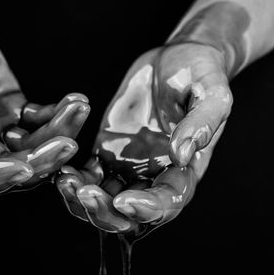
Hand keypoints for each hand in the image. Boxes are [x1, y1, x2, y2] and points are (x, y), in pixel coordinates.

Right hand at [0, 7, 89, 194]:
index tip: (25, 167)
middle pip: (12, 165)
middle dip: (42, 160)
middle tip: (69, 143)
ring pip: (33, 146)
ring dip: (59, 132)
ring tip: (78, 107)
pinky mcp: (15, 110)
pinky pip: (41, 121)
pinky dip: (59, 114)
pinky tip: (75, 100)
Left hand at [56, 43, 231, 239]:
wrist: (175, 59)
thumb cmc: (200, 73)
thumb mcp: (211, 92)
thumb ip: (202, 122)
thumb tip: (182, 155)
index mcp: (184, 171)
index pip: (168, 203)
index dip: (146, 208)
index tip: (124, 200)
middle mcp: (154, 177)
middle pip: (130, 215)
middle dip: (106, 212)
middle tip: (85, 193)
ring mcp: (128, 168)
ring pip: (103, 201)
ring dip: (82, 200)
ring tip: (66, 180)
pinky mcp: (107, 154)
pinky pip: (88, 177)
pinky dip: (74, 180)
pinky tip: (62, 170)